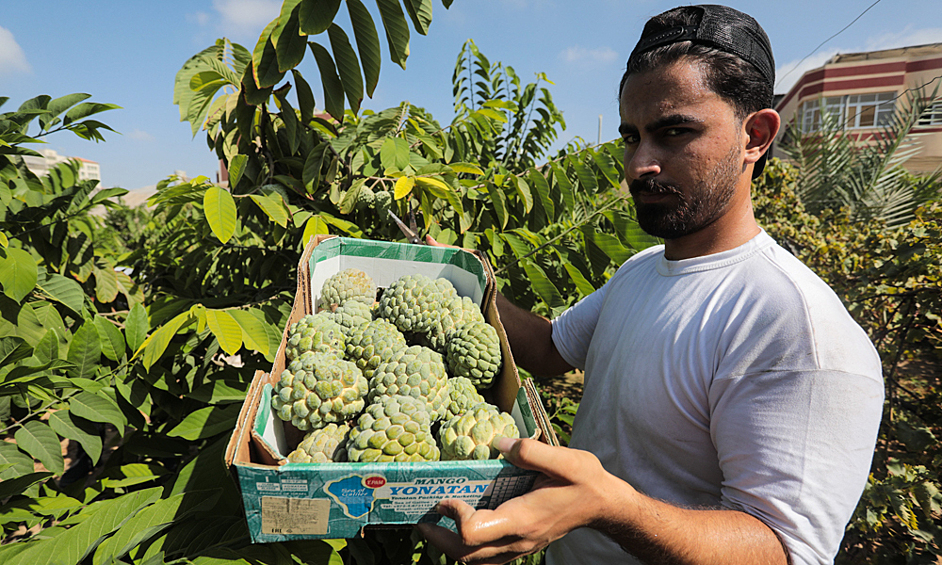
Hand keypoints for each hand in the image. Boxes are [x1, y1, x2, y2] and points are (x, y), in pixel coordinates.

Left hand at [416, 437, 618, 564]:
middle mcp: (518, 540)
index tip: (446, 495)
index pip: (474, 531)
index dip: (454, 514)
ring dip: (451, 547)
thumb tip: (497, 443)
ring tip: (436, 525)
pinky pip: (487, 557)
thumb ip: (530, 451)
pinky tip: (462, 526)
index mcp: (523, 520)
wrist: (605, 506)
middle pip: (467, 555)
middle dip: (439, 539)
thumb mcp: (565, 460)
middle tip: (423, 518)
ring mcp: (520, 547)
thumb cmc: (586, 482)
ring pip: (476, 562)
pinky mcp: (521, 545)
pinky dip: (468, 547)